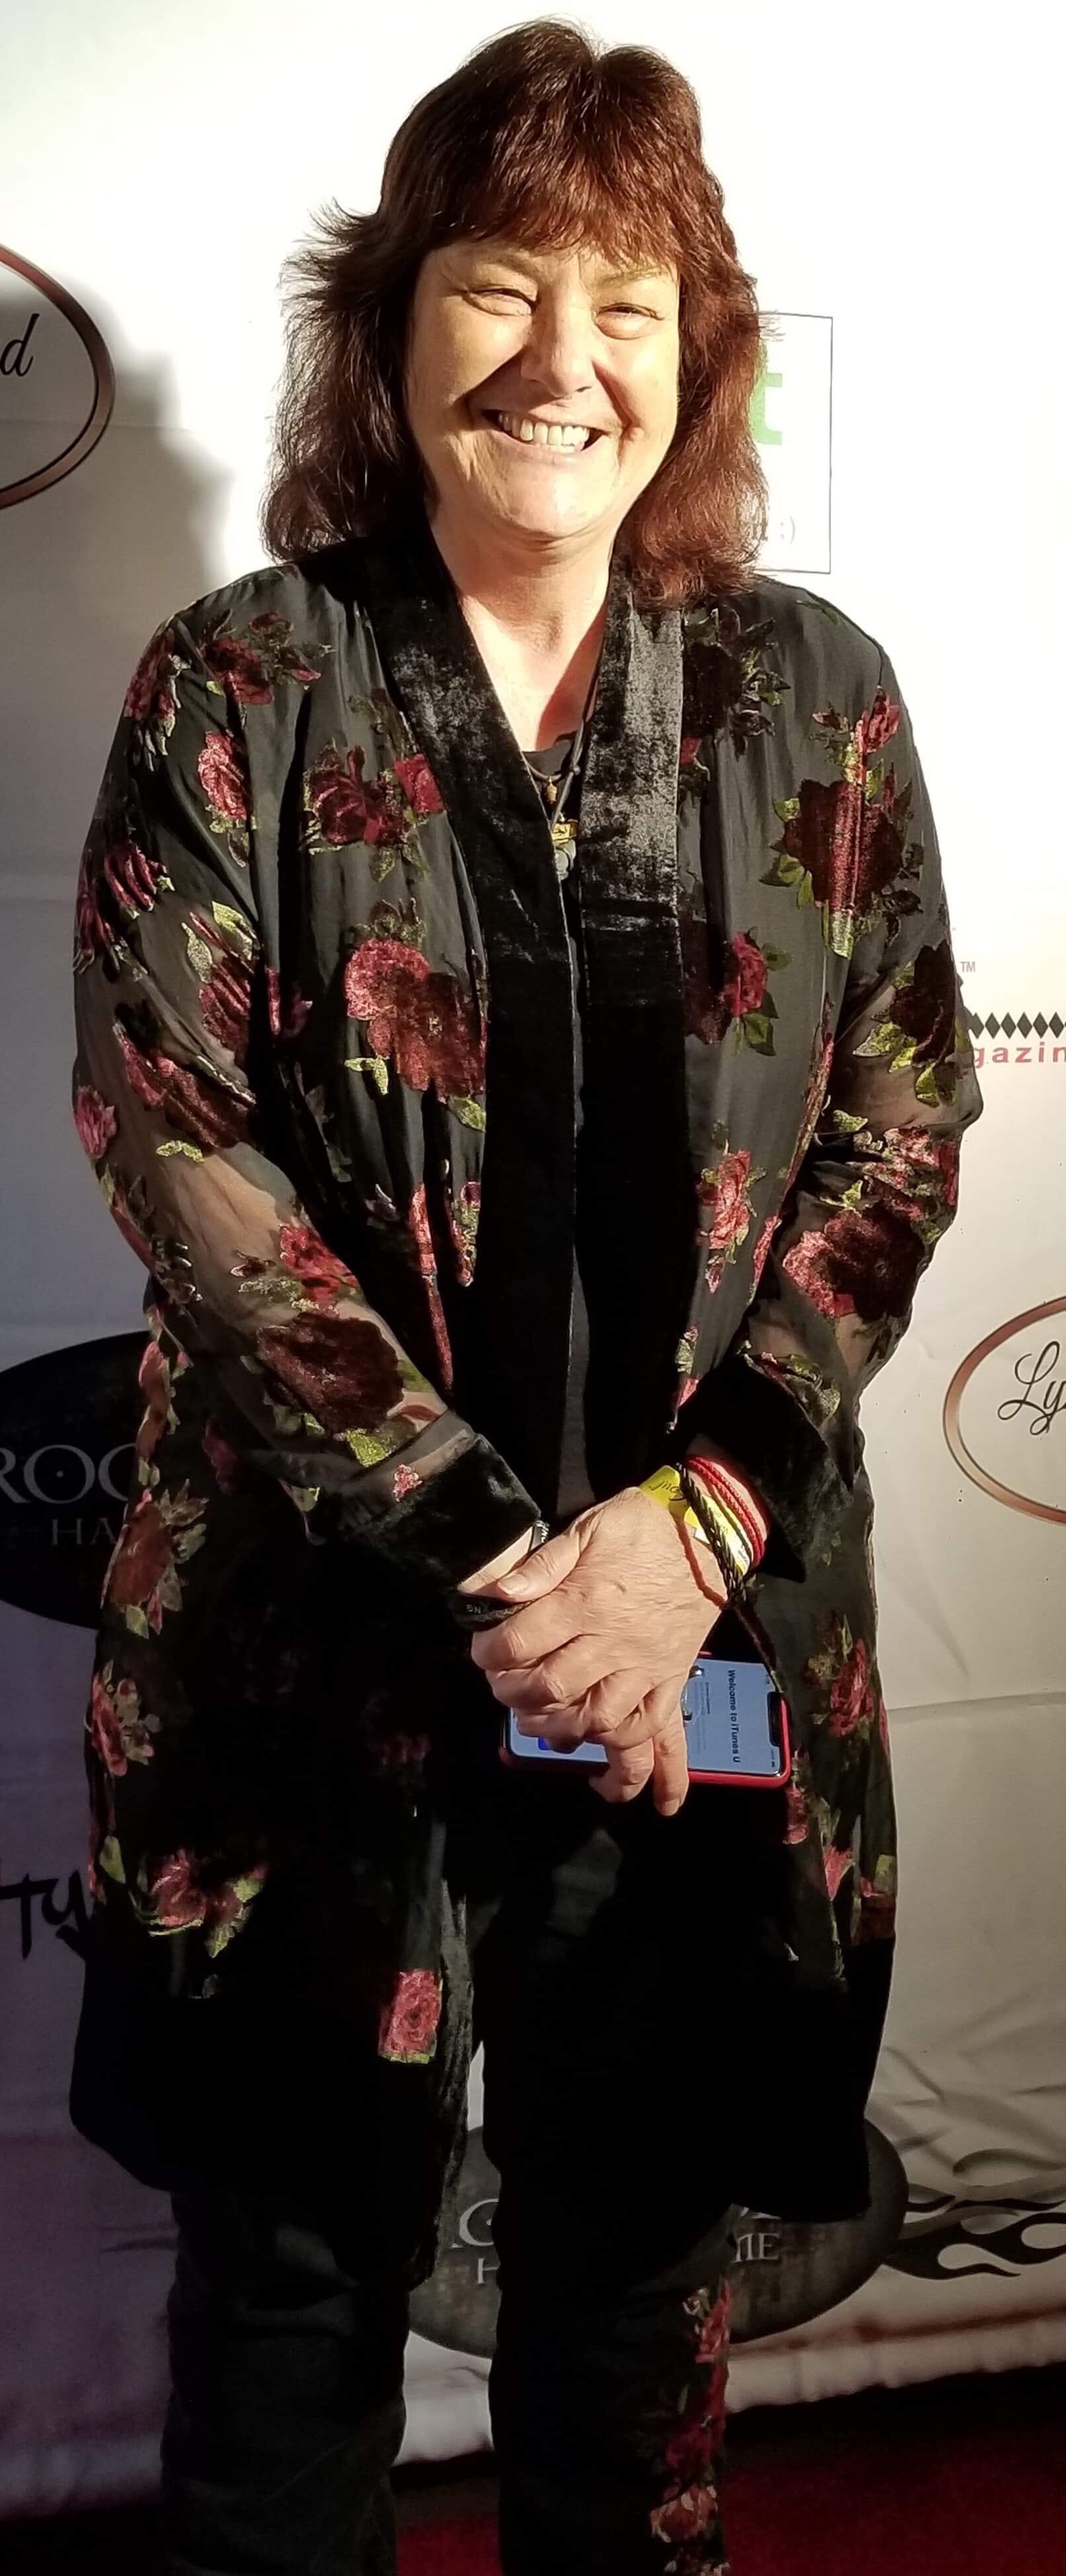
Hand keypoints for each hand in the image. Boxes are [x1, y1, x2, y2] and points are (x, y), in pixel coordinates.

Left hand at [469, 1487, 726, 1814]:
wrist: (712, 1534)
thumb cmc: (645, 1527)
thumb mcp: (589, 1526)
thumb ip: (542, 1562)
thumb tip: (497, 1592)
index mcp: (586, 1601)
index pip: (521, 1643)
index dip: (490, 1652)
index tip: (483, 1651)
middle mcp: (614, 1643)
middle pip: (553, 1689)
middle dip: (516, 1695)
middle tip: (504, 1689)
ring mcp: (645, 1669)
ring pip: (600, 1721)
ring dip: (564, 1732)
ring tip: (541, 1728)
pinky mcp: (671, 1682)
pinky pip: (662, 1733)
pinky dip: (650, 1768)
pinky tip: (631, 1788)